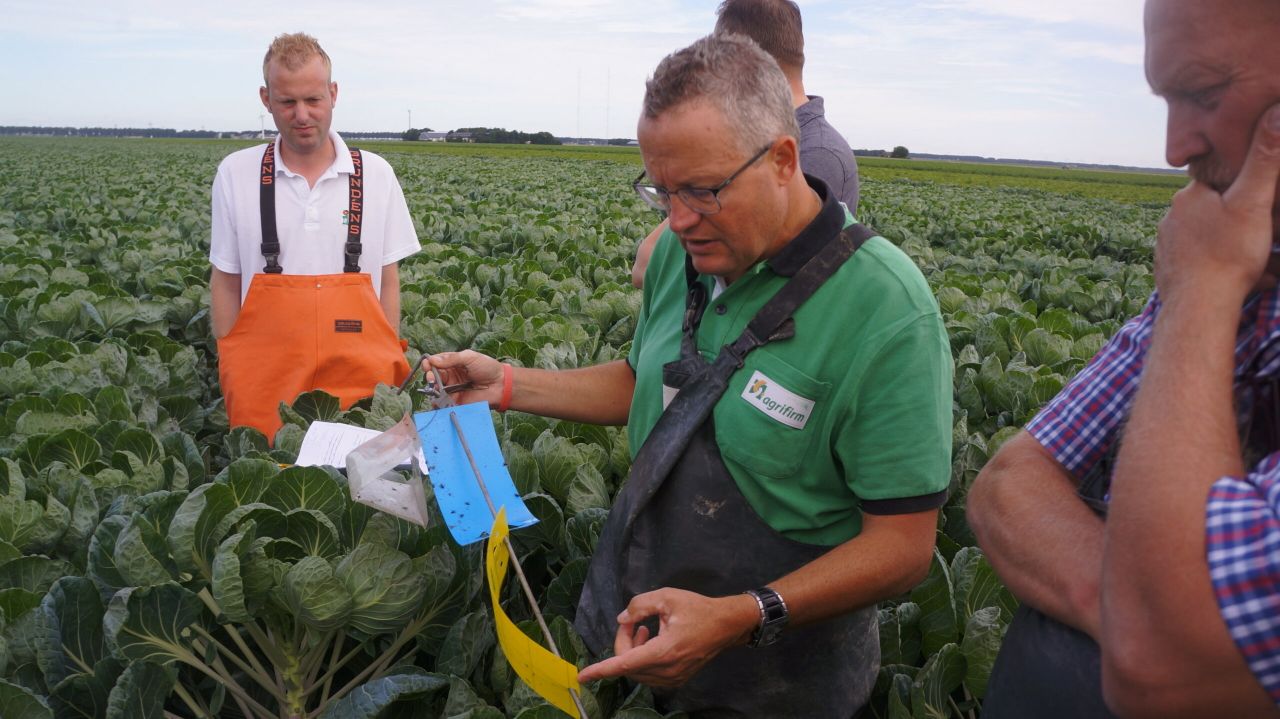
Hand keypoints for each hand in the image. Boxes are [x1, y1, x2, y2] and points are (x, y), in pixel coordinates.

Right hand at [421, 350, 504, 407]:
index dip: (430, 363)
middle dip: (430, 375)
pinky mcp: (455, 401)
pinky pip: (442, 403)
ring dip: (432, 388)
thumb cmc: (487, 368)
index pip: (436, 362)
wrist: (500, 385)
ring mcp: (452, 389)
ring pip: (435, 389)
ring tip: (435, 387)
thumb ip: (451, 359)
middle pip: (434, 376)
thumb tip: (432, 360)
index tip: (427, 364)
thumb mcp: (469, 357)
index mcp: (453, 363)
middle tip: (431, 377)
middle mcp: (450, 376)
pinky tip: (436, 399)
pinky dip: (437, 402)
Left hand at [576, 588, 757, 687]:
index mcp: (664, 651)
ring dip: (632, 652)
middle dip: (623, 643)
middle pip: (628, 664)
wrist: (727, 625)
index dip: (601, 670)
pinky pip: (649, 674)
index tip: (583, 676)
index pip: (624, 664)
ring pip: (637, 671)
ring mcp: (673, 677)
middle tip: (631, 622)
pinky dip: (642, 659)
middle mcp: (667, 670)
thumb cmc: (698, 609)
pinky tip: (651, 640)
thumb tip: (622, 620)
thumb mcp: (667, 597)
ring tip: (643, 629)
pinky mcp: (677, 678)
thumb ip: (639, 606)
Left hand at [1154, 104, 1279, 303]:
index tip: (1263, 205)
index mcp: (1190, 195)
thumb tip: (1275, 112)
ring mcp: (1165, 244)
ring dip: (1228, 244)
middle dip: (1238, 220)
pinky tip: (1233, 276)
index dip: (1246, 190)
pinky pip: (1197, 261)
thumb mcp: (1254, 202)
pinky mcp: (1167, 269)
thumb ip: (1265, 159)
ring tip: (1250, 259)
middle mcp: (1171, 217)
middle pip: (1214, 210)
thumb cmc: (1228, 254)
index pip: (1221, 180)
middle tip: (1259, 238)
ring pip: (1205, 237)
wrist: (1198, 306)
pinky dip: (1215, 265)